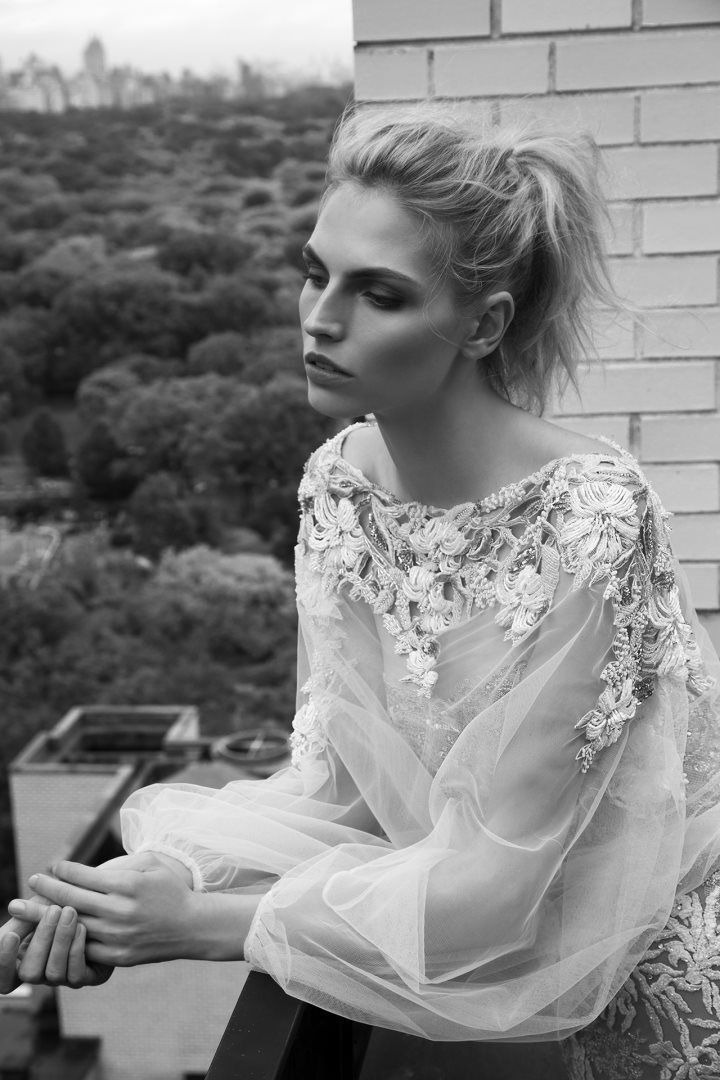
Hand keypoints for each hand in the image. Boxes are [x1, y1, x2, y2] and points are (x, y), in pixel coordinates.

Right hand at [0, 905, 112, 993]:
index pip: (4, 976)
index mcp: (22, 959)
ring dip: (61, 941)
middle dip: (42, 940)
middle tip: (54, 910)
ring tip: (70, 911)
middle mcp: (41, 973)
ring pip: (54, 973)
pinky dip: (76, 950)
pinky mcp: (86, 978)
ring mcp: (62, 978)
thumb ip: (29, 912)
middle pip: (29, 973)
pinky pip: (76, 975)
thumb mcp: (44, 905)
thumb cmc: (65, 903)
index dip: (4, 960)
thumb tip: (14, 906)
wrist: (100, 905)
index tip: (11, 935)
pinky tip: (81, 927)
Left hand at [11, 855, 196, 966]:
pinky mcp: (119, 956)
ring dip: (49, 917)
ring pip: (74, 925)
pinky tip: (55, 933)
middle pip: (73, 900)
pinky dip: (69, 940)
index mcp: (129, 885)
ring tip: (29, 910)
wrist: (192, 927)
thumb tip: (86, 867)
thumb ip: (121, 863)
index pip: (86, 876)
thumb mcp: (151, 865)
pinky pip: (86, 948)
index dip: (66, 870)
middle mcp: (121, 911)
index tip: (54, 866)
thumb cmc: (170, 890)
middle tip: (29, 883)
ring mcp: (119, 936)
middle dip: (47, 890)